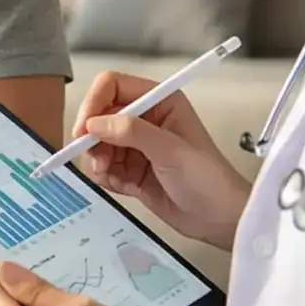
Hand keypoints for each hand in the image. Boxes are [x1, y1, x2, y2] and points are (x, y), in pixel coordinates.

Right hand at [71, 70, 251, 249]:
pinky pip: (103, 166)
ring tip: (110, 174)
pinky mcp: (131, 169)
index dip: (94, 103)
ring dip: (97, 159)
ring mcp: (137, 145)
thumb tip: (94, 123)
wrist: (219, 219)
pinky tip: (122, 186)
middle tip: (97, 159)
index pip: (113, 86)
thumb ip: (132, 132)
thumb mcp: (171, 150)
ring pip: (97, 142)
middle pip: (99, 115)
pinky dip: (105, 176)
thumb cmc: (208, 179)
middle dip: (93, 137)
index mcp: (160, 101)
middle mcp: (146, 118)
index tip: (85, 129)